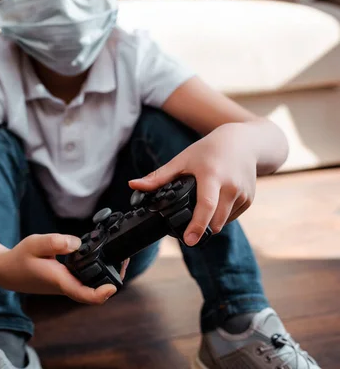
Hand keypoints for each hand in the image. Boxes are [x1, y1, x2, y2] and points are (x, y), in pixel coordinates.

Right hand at [0, 233, 117, 304]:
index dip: (102, 294)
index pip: (85, 295)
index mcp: (60, 280)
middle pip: (95, 291)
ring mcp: (67, 285)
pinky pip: (85, 279)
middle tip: (124, 260)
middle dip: (112, 278)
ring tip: (119, 256)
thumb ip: (55, 242)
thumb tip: (77, 243)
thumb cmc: (19, 258)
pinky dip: (95, 270)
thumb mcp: (34, 243)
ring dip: (105, 274)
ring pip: (91, 285)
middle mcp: (66, 286)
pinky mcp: (66, 281)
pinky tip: (99, 256)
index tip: (112, 287)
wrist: (7, 271)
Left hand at [128, 123, 257, 245]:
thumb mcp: (182, 160)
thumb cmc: (208, 150)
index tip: (189, 240)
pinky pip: (231, 217)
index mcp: (212, 176)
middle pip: (214, 220)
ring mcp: (242, 194)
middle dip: (200, 228)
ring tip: (201, 210)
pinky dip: (221, 217)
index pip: (206, 205)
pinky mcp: (249, 200)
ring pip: (223, 222)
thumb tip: (133, 185)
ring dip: (210, 223)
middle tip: (186, 230)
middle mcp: (230, 186)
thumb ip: (159, 177)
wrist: (243, 143)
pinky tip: (215, 204)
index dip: (197, 225)